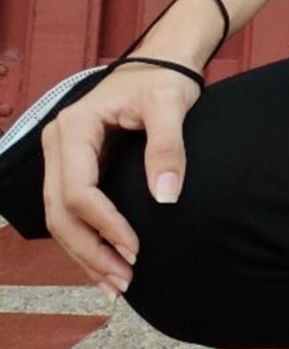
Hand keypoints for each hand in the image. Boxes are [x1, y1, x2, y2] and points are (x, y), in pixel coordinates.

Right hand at [41, 64, 201, 301]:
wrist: (161, 63)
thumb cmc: (165, 79)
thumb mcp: (171, 105)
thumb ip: (168, 148)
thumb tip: (166, 198)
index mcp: (75, 126)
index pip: (78, 190)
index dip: (104, 224)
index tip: (136, 249)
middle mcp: (58, 142)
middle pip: (60, 211)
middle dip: (90, 251)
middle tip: (124, 282)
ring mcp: (62, 157)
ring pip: (60, 217)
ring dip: (85, 254)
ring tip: (116, 285)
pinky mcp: (74, 168)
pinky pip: (70, 211)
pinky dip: (86, 240)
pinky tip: (105, 266)